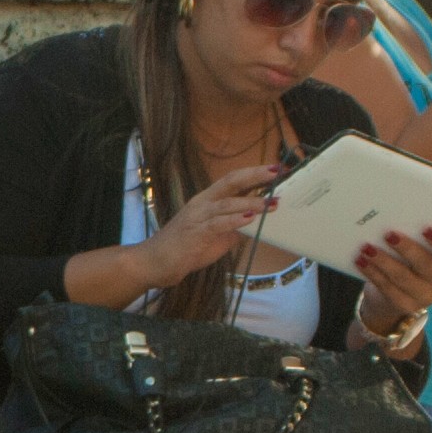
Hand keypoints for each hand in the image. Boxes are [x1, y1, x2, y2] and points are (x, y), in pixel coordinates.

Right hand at [134, 162, 284, 294]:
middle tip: (276, 173)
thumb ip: (234, 228)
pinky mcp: (195, 233)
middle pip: (230, 182)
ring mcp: (197, 217)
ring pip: (226, 203)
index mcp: (207, 200)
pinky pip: (217, 224)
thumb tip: (256, 225)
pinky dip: (234, 221)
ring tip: (271, 203)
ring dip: (251, 203)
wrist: (155, 262)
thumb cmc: (185, 248)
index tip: (275, 170)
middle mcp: (202, 203)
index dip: (253, 174)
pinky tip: (249, 220)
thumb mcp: (215, 236)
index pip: (232, 180)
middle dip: (254, 176)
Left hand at [353, 226, 431, 328]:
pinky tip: (361, 261)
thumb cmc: (414, 260)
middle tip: (388, 234)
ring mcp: (425, 297)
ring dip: (383, 260)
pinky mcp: (405, 306)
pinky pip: (386, 288)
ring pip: (402, 277)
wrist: (401, 293)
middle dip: (406, 248)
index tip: (427, 228)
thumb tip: (399, 213)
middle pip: (425, 265)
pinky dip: (372, 272)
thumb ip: (418, 236)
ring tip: (367, 247)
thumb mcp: (422, 249)